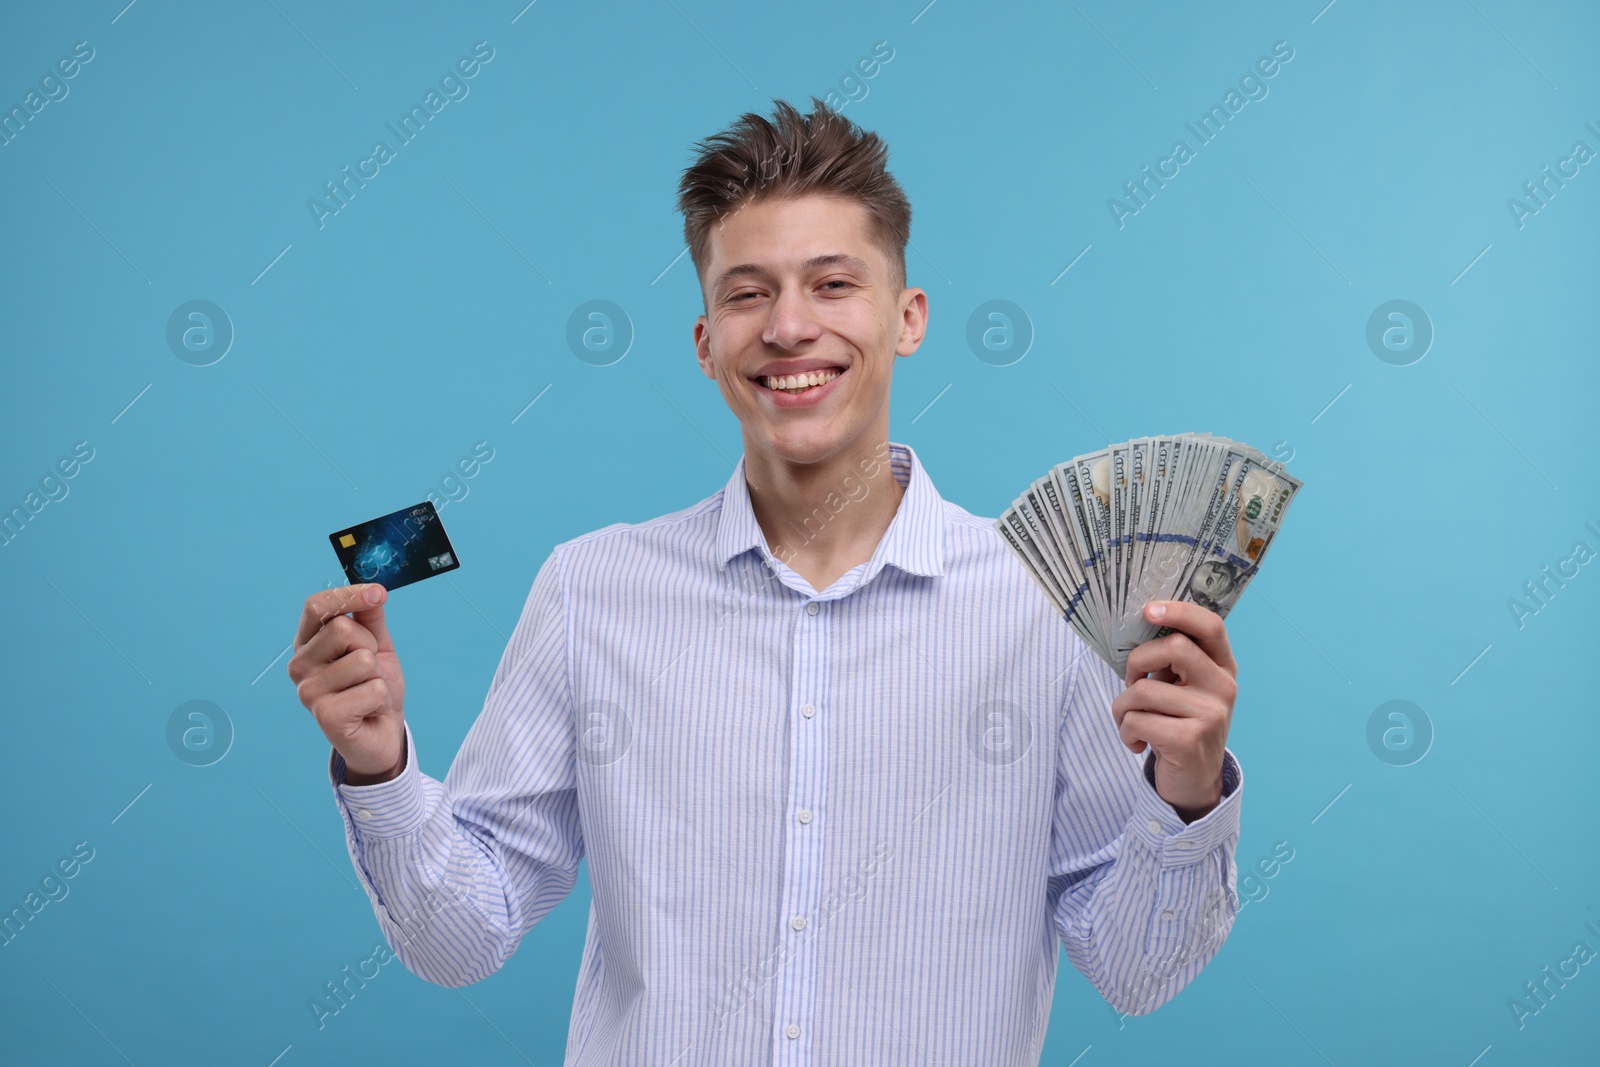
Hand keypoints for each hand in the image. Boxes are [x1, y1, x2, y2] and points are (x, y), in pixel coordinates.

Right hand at [287, 584, 407, 783]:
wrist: (382, 734)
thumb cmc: (373, 687)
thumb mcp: (376, 645)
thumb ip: (370, 617)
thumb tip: (374, 591)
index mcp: (308, 644)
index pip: (316, 606)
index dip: (348, 595)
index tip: (378, 594)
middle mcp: (300, 666)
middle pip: (342, 629)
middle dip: (370, 647)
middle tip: (369, 671)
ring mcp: (308, 692)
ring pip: (362, 660)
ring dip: (378, 676)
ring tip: (368, 692)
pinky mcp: (325, 716)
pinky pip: (372, 688)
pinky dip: (382, 699)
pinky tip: (369, 711)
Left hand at [1111, 600, 1237, 820]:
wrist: (1194, 781)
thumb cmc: (1179, 725)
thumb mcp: (1183, 689)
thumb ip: (1171, 661)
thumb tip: (1140, 624)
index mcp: (1222, 667)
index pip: (1210, 626)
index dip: (1179, 611)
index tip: (1148, 611)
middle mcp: (1223, 687)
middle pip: (1174, 648)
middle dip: (1137, 662)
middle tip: (1131, 682)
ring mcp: (1210, 714)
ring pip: (1143, 690)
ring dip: (1122, 707)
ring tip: (1130, 722)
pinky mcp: (1189, 739)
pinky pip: (1136, 720)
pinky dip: (1125, 731)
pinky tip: (1138, 743)